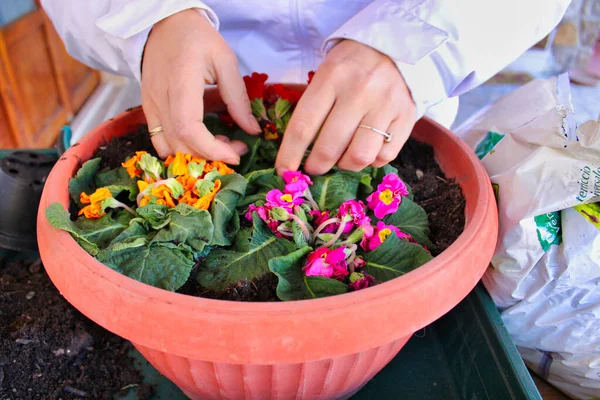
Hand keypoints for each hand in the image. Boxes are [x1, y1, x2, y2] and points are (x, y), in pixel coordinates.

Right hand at [142, 9, 260, 162]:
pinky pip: (158, 140)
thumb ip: (238, 98)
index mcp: (181, 82)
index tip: (236, 154)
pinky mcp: (147, 109)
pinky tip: (199, 143)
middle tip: (235, 148)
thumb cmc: (197, 38)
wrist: (165, 24)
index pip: (189, 128)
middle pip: (180, 143)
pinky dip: (179, 150)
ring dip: (196, 155)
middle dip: (211, 155)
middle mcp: (160, 97)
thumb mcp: (225, 60)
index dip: (212, 149)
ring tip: (219, 144)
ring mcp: (150, 105)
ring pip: (169, 147)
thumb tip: (253, 130)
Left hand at [275, 40, 415, 174]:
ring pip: (359, 157)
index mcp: (331, 77)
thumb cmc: (351, 66)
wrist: (395, 47)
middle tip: (314, 168)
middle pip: (329, 148)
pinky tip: (367, 149)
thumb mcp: (326, 74)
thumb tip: (299, 154)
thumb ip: (313, 109)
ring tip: (342, 159)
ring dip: (345, 166)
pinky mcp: (407, 116)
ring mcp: (386, 105)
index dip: (290, 155)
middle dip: (316, 166)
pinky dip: (372, 161)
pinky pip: (385, 156)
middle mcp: (360, 91)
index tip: (284, 172)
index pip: (303, 126)